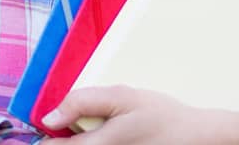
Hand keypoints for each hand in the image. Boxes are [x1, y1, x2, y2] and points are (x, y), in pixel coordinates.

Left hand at [40, 86, 238, 143]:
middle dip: (61, 141)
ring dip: (79, 144)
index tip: (41, 127)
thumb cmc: (160, 116)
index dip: (42, 138)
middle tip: (73, 127)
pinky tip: (107, 139)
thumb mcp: (121, 97)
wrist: (197, 139)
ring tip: (93, 132)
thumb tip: (48, 118)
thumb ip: (81, 102)